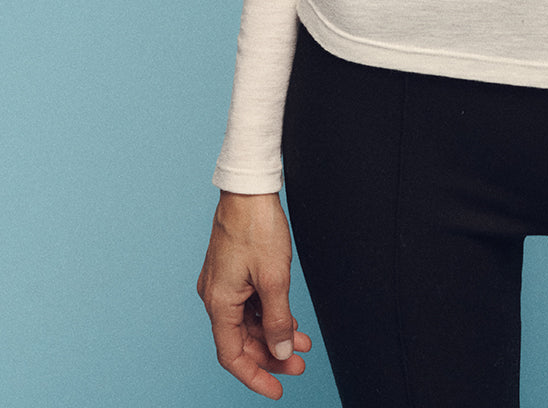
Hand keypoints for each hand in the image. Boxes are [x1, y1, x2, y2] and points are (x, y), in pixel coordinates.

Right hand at [197, 190, 311, 398]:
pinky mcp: (231, 272)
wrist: (248, 189)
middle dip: (271, 355)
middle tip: (300, 365)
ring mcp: (222, 285)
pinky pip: (249, 305)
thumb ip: (278, 319)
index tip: (278, 388)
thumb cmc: (257, 226)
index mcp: (219, 303)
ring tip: (303, 345)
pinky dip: (269, 315)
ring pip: (247, 323)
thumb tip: (282, 351)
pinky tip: (290, 319)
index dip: (255, 376)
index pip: (232, 356)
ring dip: (274, 335)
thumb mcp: (274, 277)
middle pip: (242, 341)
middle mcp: (215, 297)